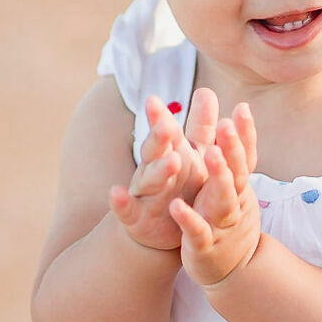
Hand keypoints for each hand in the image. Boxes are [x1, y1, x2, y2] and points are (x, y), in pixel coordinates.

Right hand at [109, 94, 210, 250]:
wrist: (162, 230)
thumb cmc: (180, 186)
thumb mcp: (193, 157)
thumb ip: (200, 127)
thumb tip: (207, 90)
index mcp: (168, 154)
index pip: (164, 133)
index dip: (159, 118)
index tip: (154, 100)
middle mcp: (152, 171)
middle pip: (154, 151)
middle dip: (159, 138)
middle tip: (169, 125)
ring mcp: (144, 195)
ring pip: (149, 180)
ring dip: (159, 170)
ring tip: (172, 160)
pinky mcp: (135, 219)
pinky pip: (126, 211)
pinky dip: (120, 203)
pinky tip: (115, 193)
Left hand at [169, 105, 261, 286]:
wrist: (231, 269)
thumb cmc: (226, 216)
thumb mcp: (228, 182)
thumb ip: (225, 145)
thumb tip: (231, 104)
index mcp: (237, 185)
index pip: (245, 156)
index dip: (245, 134)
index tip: (243, 108)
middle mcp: (233, 201)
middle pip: (237, 173)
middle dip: (233, 148)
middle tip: (227, 123)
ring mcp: (220, 223)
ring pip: (223, 199)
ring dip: (219, 177)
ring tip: (211, 154)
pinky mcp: (203, 245)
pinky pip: (197, 231)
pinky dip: (188, 219)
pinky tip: (175, 206)